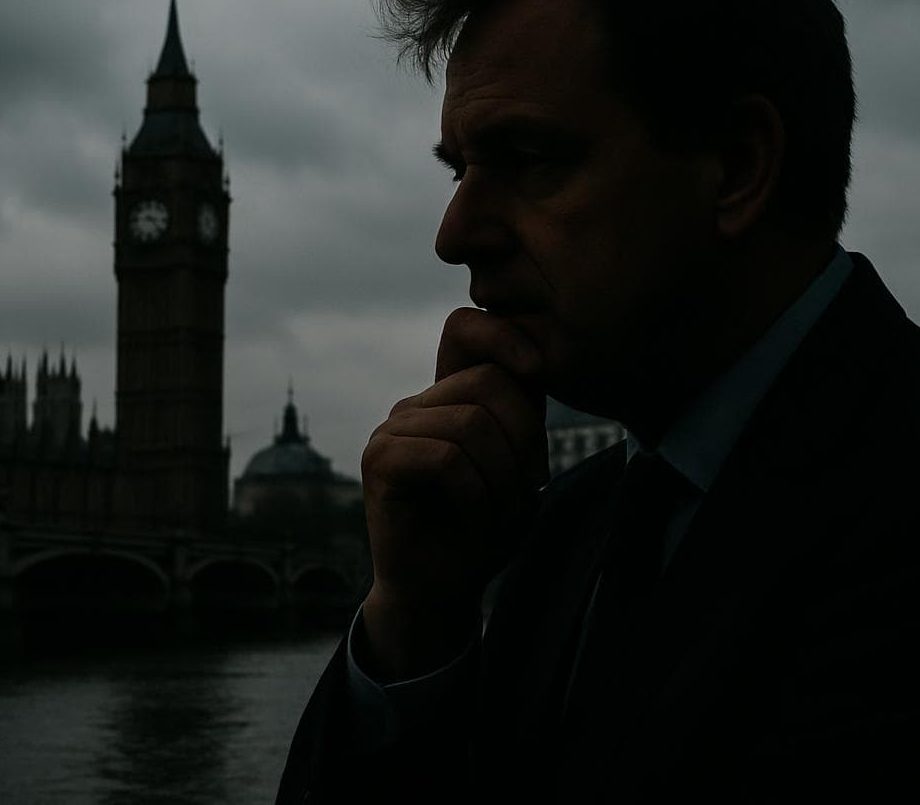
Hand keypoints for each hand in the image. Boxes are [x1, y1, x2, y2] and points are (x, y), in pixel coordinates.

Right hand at [357, 307, 548, 680]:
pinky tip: (473, 520)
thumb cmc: (485, 531)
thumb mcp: (518, 463)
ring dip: (503, 477)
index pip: (467, 328)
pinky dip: (475, 496)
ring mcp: (392, 429)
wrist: (443, 591)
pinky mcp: (379, 462)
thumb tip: (538, 359)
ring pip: (471, 423)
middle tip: (529, 488)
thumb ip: (521, 413)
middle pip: (487, 381)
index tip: (540, 370)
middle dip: (525, 438)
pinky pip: (447, 459)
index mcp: (449, 396)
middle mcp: (416, 403)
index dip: (505, 335)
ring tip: (501, 511)